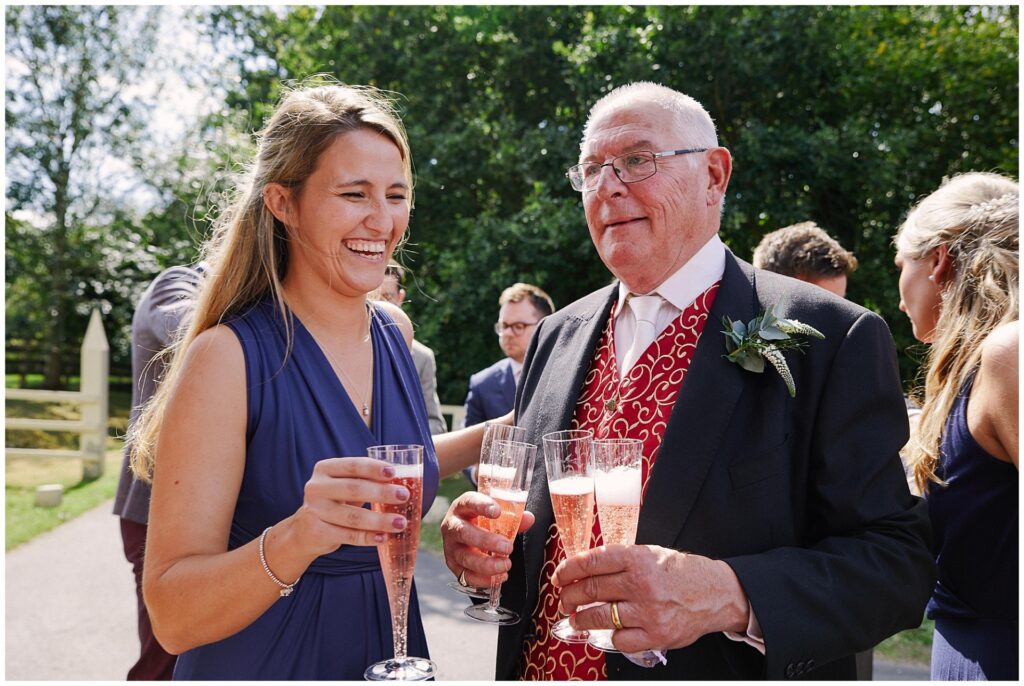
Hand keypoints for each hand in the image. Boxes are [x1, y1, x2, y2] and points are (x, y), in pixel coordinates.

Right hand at [289, 457, 413, 555]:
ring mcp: (314, 511)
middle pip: (353, 489)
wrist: (303, 531)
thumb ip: (365, 481)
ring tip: (400, 522)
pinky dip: (368, 537)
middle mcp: (315, 488)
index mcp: (324, 469)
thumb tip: (402, 482)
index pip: (352, 466)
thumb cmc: (333, 502)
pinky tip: (384, 537)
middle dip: (381, 492)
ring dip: (380, 520)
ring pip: (353, 516)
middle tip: (404, 496)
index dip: (373, 468)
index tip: (393, 472)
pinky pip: (348, 536)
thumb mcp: (343, 486)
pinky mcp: (317, 533)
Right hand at [441, 491, 534, 587]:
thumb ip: (512, 517)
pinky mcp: (454, 566)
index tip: (497, 512)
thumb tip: (529, 519)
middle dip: (486, 541)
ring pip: (464, 557)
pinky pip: (465, 576)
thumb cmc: (483, 521)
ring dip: (486, 564)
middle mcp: (453, 526)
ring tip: (506, 565)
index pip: (469, 502)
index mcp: (462, 507)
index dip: (481, 506)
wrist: (468, 535)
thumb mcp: (495, 514)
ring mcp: (450, 547)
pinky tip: (499, 577)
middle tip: (508, 547)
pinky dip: (483, 579)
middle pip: (464, 532)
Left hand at [552, 544, 749, 651]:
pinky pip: (619, 639)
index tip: (559, 576)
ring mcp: (648, 612)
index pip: (592, 562)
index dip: (569, 569)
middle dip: (569, 596)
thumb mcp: (650, 554)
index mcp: (638, 558)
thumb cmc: (680, 572)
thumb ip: (620, 561)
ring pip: (599, 617)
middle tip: (564, 599)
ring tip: (576, 618)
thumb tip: (584, 568)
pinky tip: (609, 629)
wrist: (715, 593)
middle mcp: (642, 584)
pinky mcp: (655, 635)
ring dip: (580, 619)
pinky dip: (610, 635)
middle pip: (591, 590)